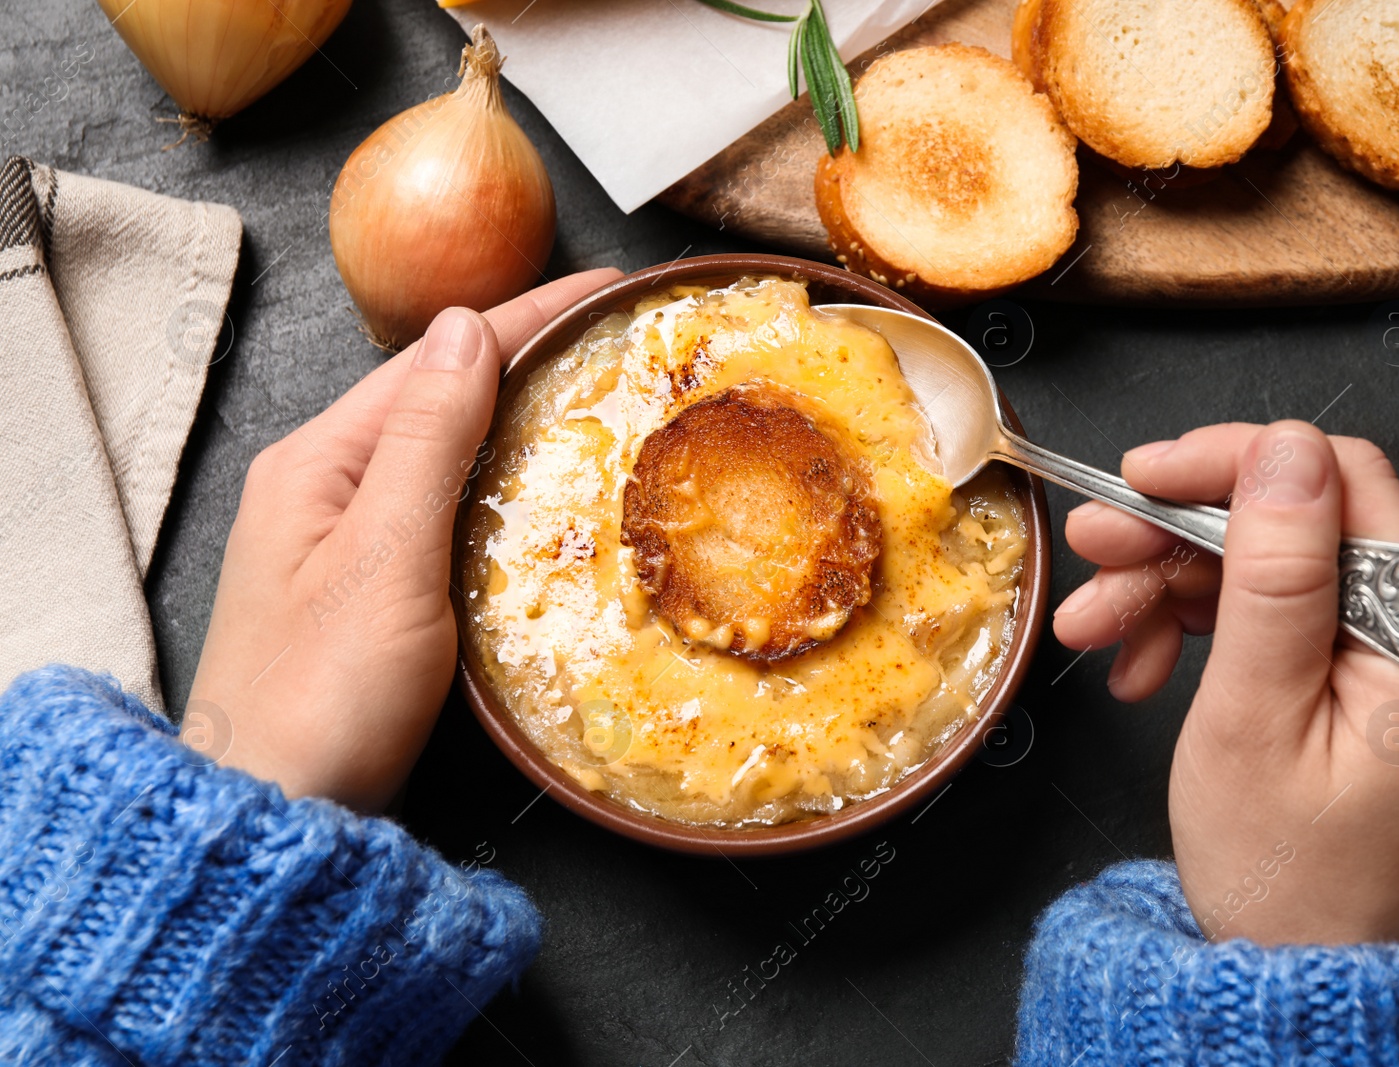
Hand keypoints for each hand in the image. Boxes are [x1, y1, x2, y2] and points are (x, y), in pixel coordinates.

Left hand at [185, 269, 622, 811]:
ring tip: (592, 395)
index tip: (602, 288)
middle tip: (612, 337)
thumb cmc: (321, 697)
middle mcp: (323, 492)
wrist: (275, 819)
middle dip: (523, 357)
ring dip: (514, 417)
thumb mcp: (382, 557)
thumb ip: (424, 440)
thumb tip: (462, 328)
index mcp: (315, 465)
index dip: (522, 317)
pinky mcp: (372, 595)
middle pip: (437, 398)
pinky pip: (446, 510)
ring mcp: (344, 545)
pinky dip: (499, 484)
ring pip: (444, 455)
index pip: (434, 362)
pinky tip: (539, 490)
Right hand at [1053, 421, 1398, 943]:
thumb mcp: (1257, 717)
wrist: (1309, 982)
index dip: (1227, 465)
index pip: (1338, 480)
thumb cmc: (1290, 878)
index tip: (1139, 477)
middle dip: (1182, 534)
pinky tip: (1146, 664)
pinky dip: (1206, 628)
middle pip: (1300, 523)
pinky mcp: (1380, 677)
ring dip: (1176, 584)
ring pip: (1279, 566)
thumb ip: (1273, 575)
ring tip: (1098, 629)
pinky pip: (1287, 616)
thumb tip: (1279, 449)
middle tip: (1096, 555)